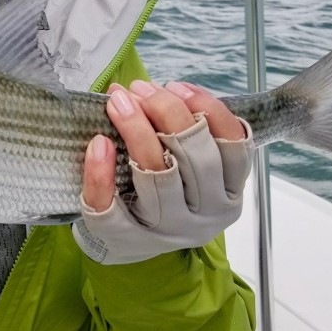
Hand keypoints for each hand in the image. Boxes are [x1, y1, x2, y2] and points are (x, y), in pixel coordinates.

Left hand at [74, 80, 252, 264]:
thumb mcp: (189, 168)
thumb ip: (183, 131)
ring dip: (136, 129)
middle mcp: (205, 214)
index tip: (176, 85)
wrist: (128, 245)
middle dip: (166, 110)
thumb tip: (146, 90)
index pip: (233, 146)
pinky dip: (101, 173)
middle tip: (139, 88)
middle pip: (194, 155)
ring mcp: (166, 230)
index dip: (208, 109)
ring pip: (157, 175)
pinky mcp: (126, 240)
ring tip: (117, 101)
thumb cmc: (161, 192)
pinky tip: (98, 143)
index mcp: (228, 193)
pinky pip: (111, 208)